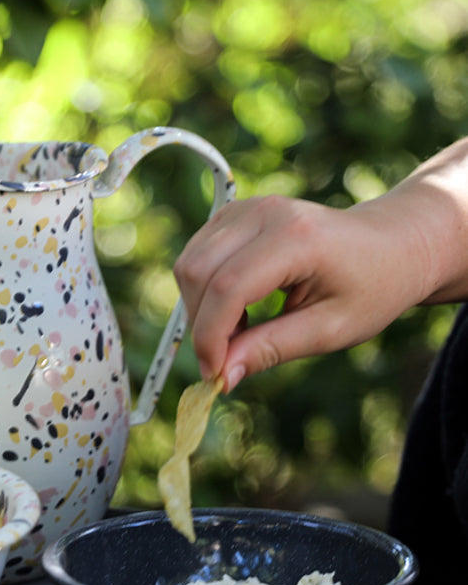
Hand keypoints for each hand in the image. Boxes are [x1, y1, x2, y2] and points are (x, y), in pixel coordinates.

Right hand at [174, 181, 461, 390]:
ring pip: (189, 263)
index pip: (228, 288)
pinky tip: (236, 307)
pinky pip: (196, 255)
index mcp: (296, 238)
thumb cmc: (372, 287)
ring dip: (200, 307)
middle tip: (228, 356)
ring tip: (239, 330)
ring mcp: (247, 208)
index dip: (210, 337)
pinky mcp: (236, 213)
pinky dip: (203, 290)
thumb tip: (222, 377)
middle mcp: (265, 213)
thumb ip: (271, 349)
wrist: (395, 243)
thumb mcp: (330, 330)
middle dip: (201, 323)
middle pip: (197, 271)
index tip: (215, 375)